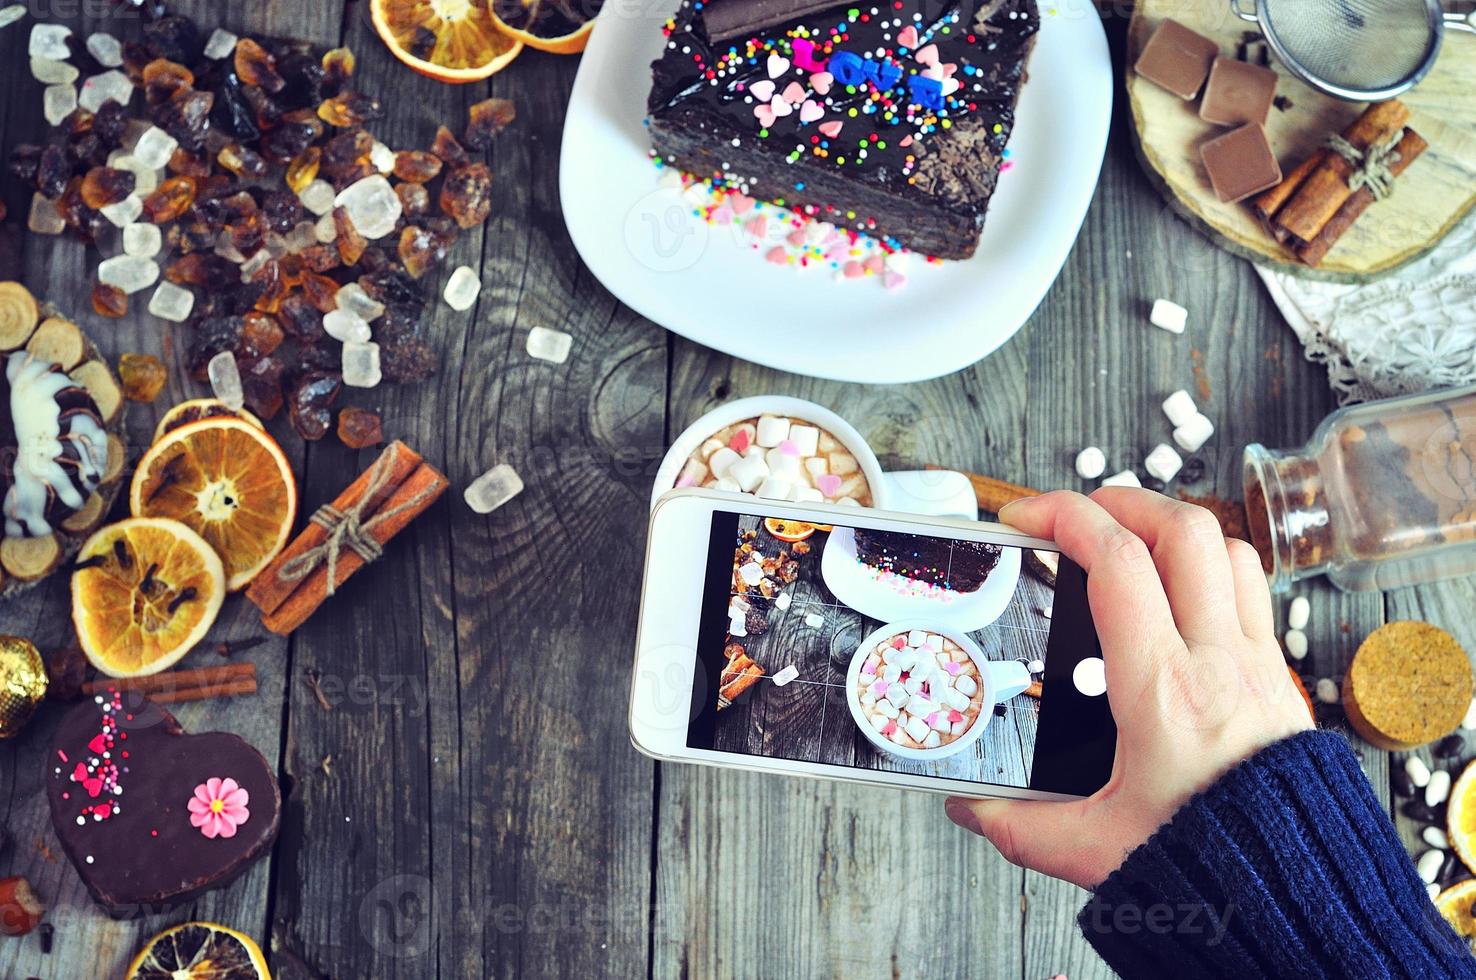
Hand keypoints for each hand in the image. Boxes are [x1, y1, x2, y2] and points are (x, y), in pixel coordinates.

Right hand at [944, 489, 1312, 888]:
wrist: (1299, 900)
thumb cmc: (1214, 868)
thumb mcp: (1094, 849)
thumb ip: (1019, 826)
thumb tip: (969, 807)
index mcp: (1161, 692)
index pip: (1117, 564)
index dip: (1065, 517)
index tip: (1026, 517)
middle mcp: (1215, 662)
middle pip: (1180, 530)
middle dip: (1119, 501)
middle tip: (1077, 514)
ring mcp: (1256, 663)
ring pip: (1227, 548)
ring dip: (1171, 526)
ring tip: (1128, 538)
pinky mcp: (1279, 677)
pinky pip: (1252, 589)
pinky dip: (1211, 566)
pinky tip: (1178, 592)